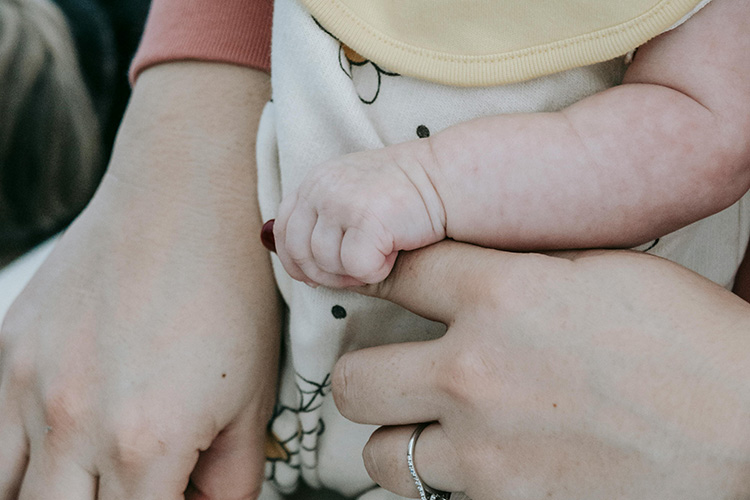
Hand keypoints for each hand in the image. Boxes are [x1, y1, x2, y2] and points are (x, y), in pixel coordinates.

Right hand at [0, 63, 278, 499]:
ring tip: (95, 474)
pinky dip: (18, 459)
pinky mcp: (8, 351)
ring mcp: (30, 386)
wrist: (182, 201)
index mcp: (147, 442)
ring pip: (14, 492)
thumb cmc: (230, 291)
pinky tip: (58, 447)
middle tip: (135, 486)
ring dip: (55, 494)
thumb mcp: (254, 395)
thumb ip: (231, 476)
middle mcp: (75, 424)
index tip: (170, 496)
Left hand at [273, 142, 445, 287]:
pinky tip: (394, 255)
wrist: (446, 178)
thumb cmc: (403, 193)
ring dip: (354, 272)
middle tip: (353, 275)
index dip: (295, 261)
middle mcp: (322, 187)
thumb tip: (270, 244)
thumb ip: (317, 216)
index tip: (315, 277)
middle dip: (323, 274)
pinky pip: (356, 268)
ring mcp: (342, 202)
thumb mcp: (350, 193)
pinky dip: (376, 271)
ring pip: (326, 263)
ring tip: (381, 256)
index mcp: (315, 181)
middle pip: (299, 252)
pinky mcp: (367, 220)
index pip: (283, 230)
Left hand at [332, 241, 749, 499]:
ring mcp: (485, 453)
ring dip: (399, 438)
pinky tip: (485, 460)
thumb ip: (514, 272)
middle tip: (390, 372)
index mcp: (498, 296)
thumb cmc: (683, 337)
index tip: (374, 286)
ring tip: (432, 428)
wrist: (747, 428)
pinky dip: (450, 479)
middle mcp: (475, 374)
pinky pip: (439, 496)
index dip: (376, 278)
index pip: (395, 276)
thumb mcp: (596, 271)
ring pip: (380, 455)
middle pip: (353, 380)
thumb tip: (464, 274)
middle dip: (364, 374)